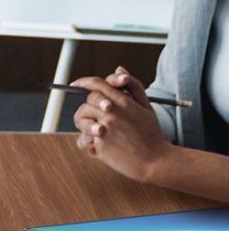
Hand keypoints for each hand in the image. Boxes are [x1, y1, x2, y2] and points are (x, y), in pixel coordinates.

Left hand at [71, 66, 170, 181]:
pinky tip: (102, 144)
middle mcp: (110, 113)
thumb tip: (119, 69)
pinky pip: (83, 140)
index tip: (75, 84)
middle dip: (90, 107)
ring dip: (85, 124)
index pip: (97, 84)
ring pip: (80, 119)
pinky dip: (88, 142)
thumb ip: (132, 86)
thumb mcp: (146, 107)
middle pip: (87, 102)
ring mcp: (103, 129)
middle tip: (98, 116)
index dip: (84, 82)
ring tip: (99, 131)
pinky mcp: (98, 146)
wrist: (155, 161)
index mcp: (122, 102)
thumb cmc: (151, 133)